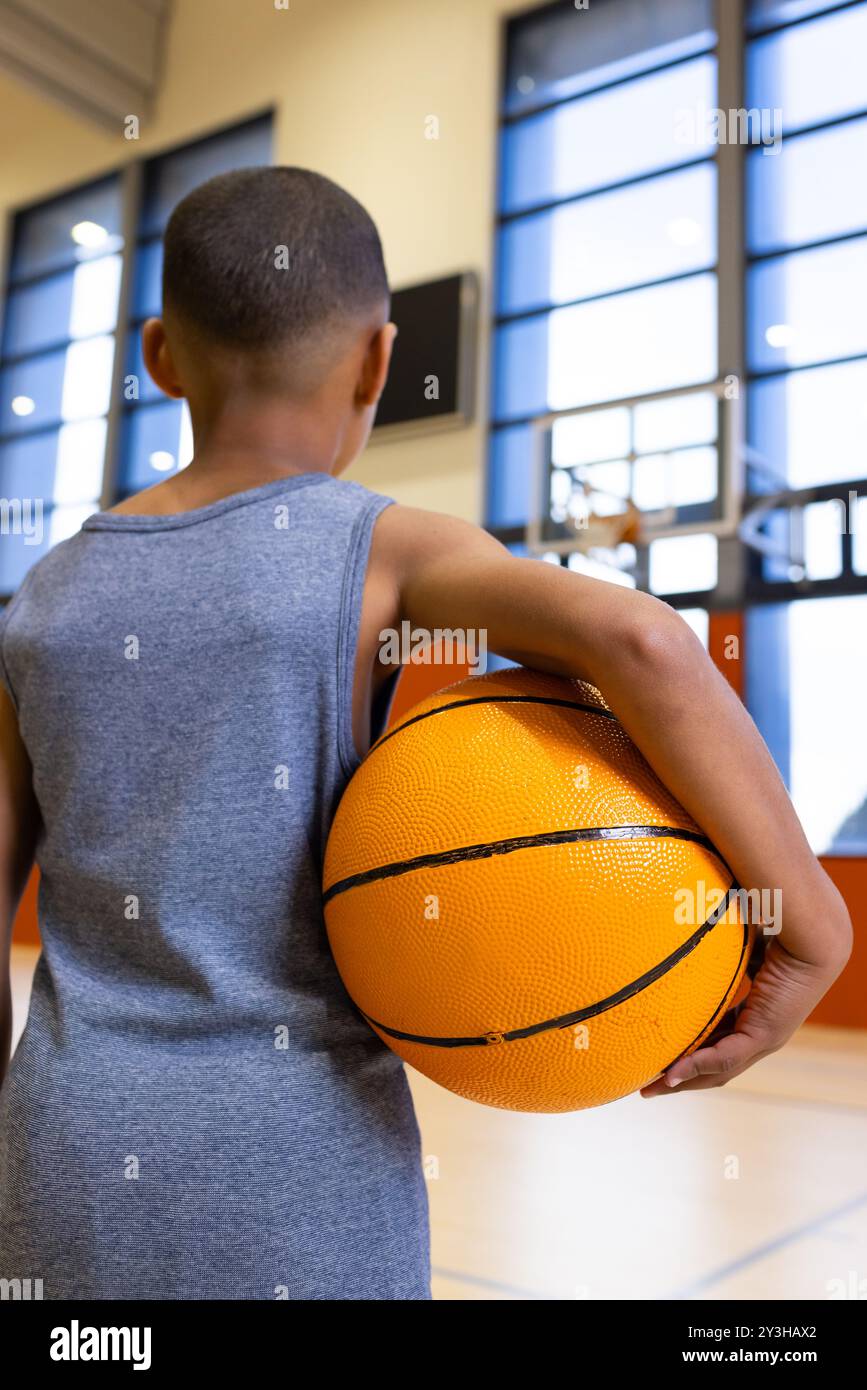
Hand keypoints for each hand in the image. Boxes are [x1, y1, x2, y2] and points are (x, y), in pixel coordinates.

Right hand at [639, 926, 851, 1097]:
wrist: (813, 938)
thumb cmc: (781, 932)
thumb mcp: (740, 948)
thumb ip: (718, 951)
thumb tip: (686, 922)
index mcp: (756, 1017)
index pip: (719, 1044)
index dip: (690, 1054)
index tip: (662, 1058)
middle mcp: (761, 1036)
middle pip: (716, 1068)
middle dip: (681, 1080)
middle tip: (647, 1086)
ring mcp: (765, 1040)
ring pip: (718, 1071)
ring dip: (683, 1082)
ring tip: (651, 1088)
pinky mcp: (765, 1036)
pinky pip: (726, 1057)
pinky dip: (697, 1066)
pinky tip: (672, 1074)